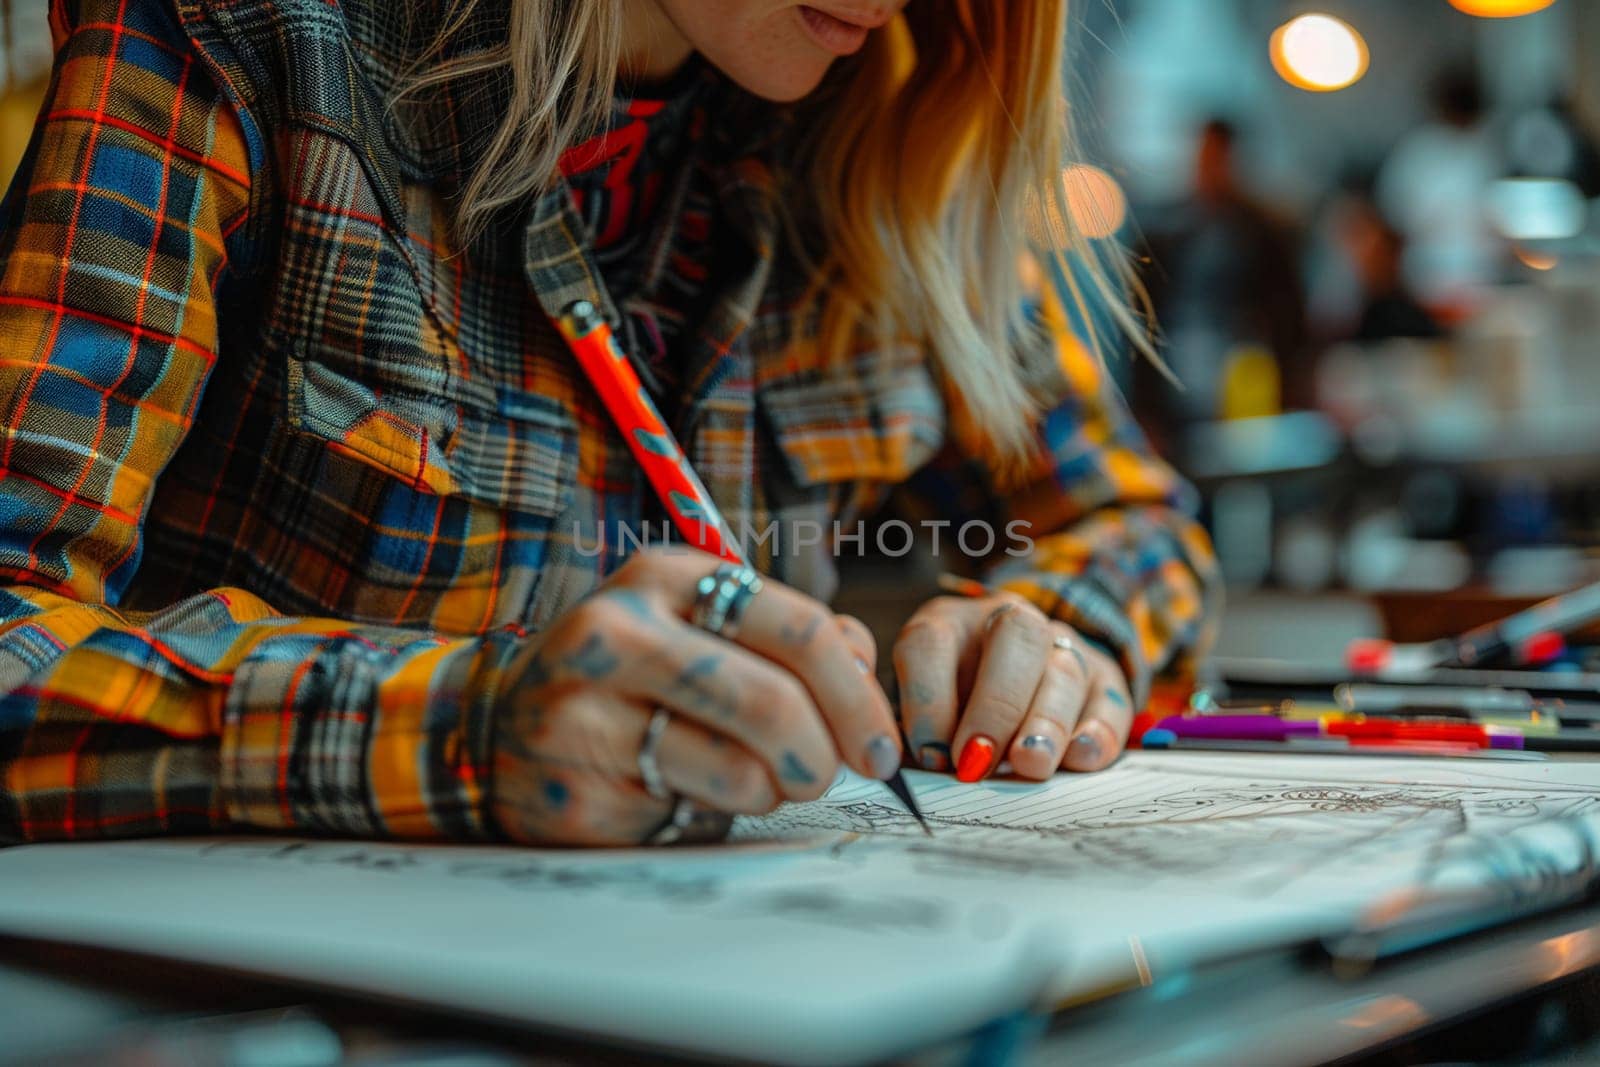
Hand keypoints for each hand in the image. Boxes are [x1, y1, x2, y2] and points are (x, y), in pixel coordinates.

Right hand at [489, 548, 900, 845]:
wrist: (499, 726)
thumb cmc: (632, 677)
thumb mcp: (703, 627)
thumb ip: (789, 637)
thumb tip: (863, 667)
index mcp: (666, 575)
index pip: (800, 627)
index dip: (859, 695)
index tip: (883, 746)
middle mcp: (620, 629)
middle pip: (776, 700)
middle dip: (825, 754)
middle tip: (828, 775)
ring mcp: (586, 708)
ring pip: (744, 767)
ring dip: (772, 789)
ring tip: (751, 778)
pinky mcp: (577, 785)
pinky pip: (694, 812)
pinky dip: (715, 812)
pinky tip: (683, 791)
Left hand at [892, 592, 1132, 781]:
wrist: (1017, 686)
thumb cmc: (954, 711)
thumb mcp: (927, 715)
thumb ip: (923, 739)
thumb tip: (920, 774)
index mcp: (950, 625)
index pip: (930, 643)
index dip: (926, 700)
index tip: (931, 756)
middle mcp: (1009, 623)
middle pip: (1015, 636)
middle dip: (995, 704)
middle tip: (978, 761)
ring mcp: (1064, 647)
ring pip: (1065, 669)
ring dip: (1046, 722)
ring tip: (1030, 765)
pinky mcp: (1106, 681)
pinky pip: (1109, 701)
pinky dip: (1096, 732)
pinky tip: (1079, 758)